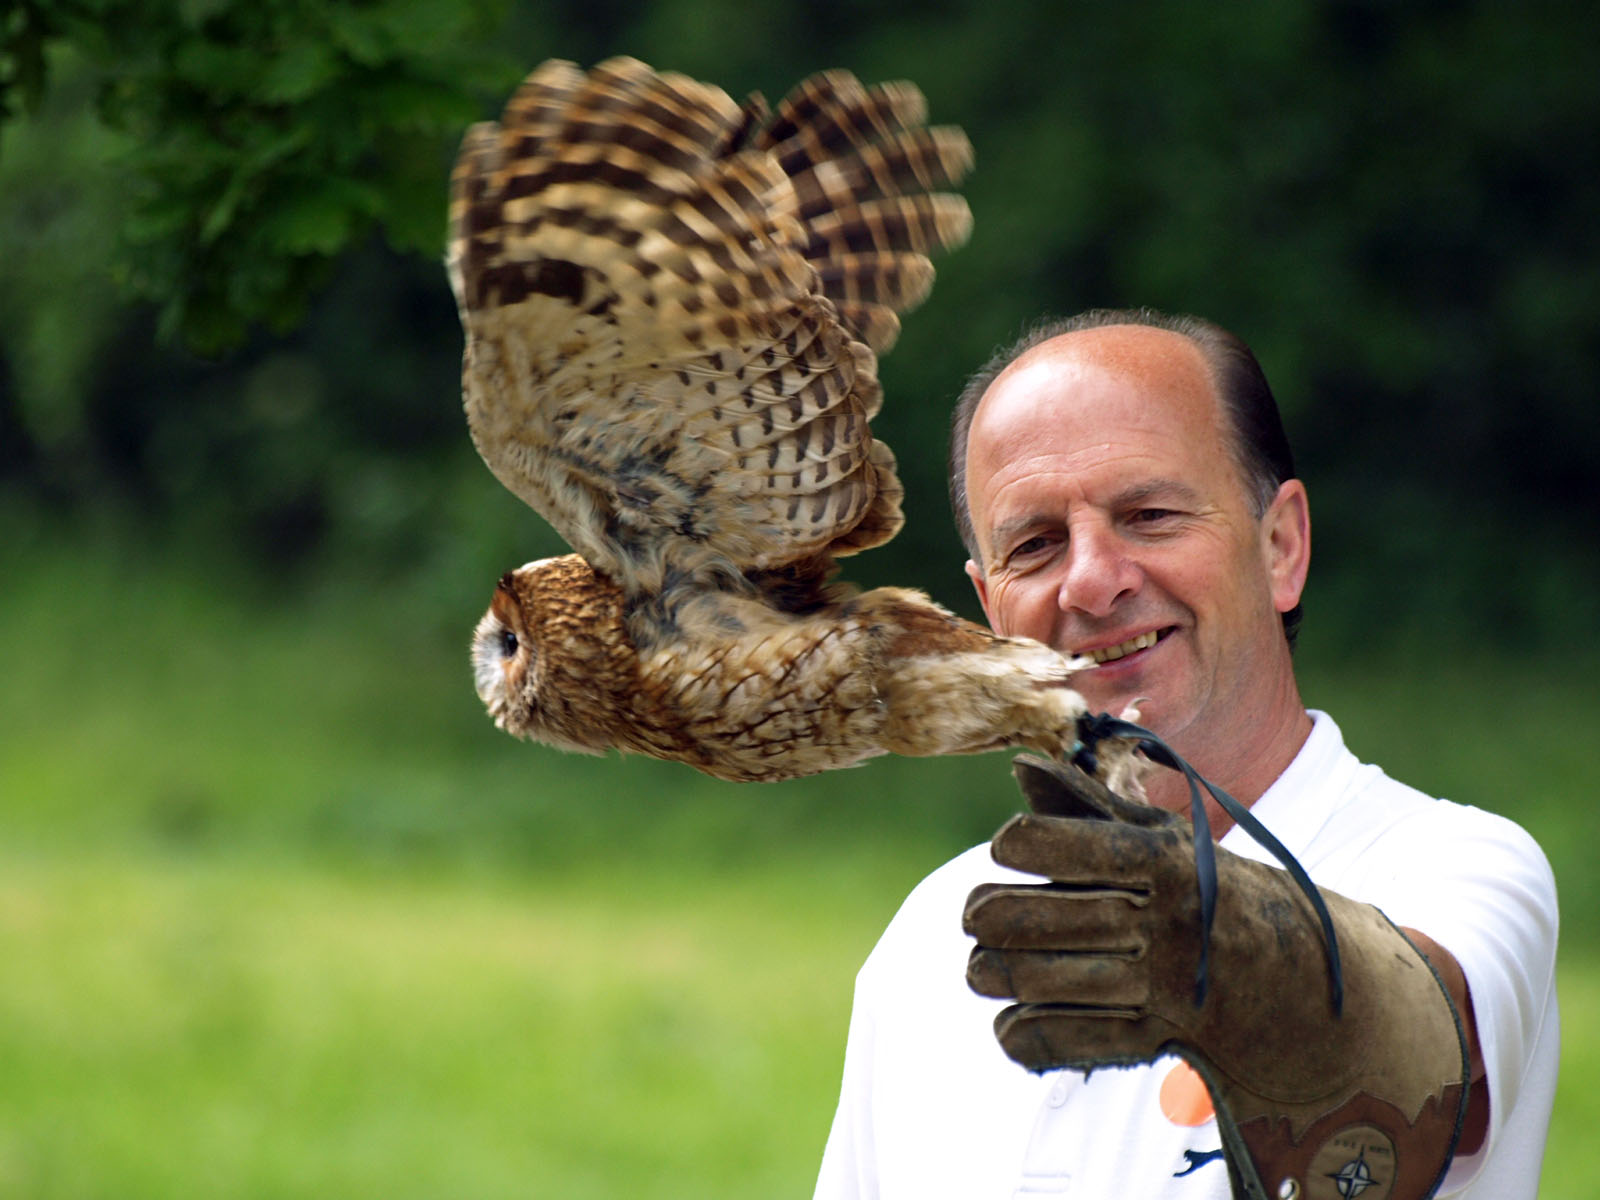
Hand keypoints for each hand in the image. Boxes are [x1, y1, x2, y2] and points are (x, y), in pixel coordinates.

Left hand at [964, 755, 1467, 1199]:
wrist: (1305, 986)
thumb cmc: (1215, 896)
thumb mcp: (1165, 840)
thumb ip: (1088, 806)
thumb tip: (1019, 767)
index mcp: (1163, 861)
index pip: (1060, 844)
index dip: (1017, 844)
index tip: (1007, 848)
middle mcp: (1163, 922)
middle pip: (1035, 919)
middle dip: (987, 916)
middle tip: (975, 915)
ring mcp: (1161, 987)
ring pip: (1039, 981)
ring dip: (993, 974)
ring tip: (983, 966)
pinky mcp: (1156, 1040)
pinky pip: (1064, 1041)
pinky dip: (1022, 1034)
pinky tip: (1012, 1018)